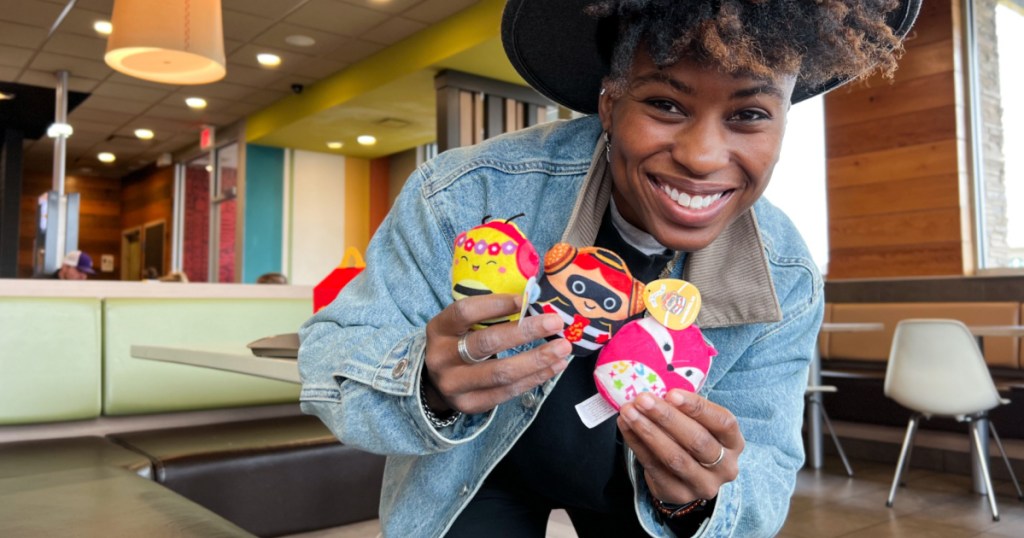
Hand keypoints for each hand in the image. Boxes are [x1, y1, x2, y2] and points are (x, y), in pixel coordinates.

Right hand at [423, 293, 570, 414]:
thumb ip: (489, 315)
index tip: (526, 299)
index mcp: (439, 329)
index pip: (465, 312)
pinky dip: (535, 378)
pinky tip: (554, 366)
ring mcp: (454, 385)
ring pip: (501, 372)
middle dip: (525, 332)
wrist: (437, 383)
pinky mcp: (470, 404)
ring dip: (537, 359)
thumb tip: (533, 301)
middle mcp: (441, 358)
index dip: (496, 304)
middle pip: (487, 343)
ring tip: (562, 348)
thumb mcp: (462, 325)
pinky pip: (507, 392)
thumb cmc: (459, 343)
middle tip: (555, 322)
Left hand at [618, 390, 743, 504]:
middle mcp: (725, 467)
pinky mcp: (678, 493)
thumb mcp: (700, 424)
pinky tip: (626, 426)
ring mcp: (702, 484)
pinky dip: (637, 444)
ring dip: (648, 431)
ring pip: (674, 457)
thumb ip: (686, 408)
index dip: (697, 407)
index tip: (671, 393)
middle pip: (697, 441)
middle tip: (642, 399)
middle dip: (667, 417)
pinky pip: (654, 467)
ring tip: (629, 412)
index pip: (723, 422)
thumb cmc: (694, 438)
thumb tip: (656, 389)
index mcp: (734, 443)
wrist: (687, 478)